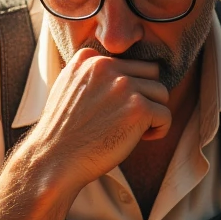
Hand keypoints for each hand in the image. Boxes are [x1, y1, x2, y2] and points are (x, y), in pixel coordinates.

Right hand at [20, 48, 170, 198]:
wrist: (54, 160)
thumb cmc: (63, 133)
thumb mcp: (67, 89)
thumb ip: (91, 75)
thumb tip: (124, 73)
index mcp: (89, 59)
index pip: (129, 63)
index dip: (130, 87)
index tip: (117, 109)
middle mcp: (107, 66)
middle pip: (151, 73)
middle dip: (146, 96)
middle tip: (131, 119)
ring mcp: (123, 85)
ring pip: (161, 92)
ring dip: (153, 113)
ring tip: (134, 130)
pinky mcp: (138, 108)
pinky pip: (166, 115)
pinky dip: (160, 130)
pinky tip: (141, 139)